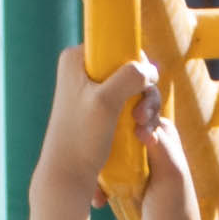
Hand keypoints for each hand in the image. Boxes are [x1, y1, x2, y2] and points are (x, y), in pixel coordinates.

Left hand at [38, 45, 164, 210]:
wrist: (67, 175)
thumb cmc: (82, 138)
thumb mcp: (107, 101)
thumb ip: (130, 76)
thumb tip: (151, 68)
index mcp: (75, 58)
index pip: (119, 44)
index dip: (138, 64)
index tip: (143, 88)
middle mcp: (80, 70)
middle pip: (128, 67)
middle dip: (143, 90)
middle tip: (142, 116)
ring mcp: (88, 90)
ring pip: (131, 87)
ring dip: (144, 107)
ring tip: (142, 129)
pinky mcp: (95, 110)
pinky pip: (125, 103)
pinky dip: (135, 115)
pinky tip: (138, 133)